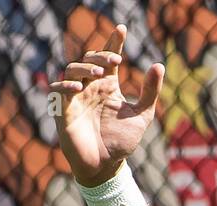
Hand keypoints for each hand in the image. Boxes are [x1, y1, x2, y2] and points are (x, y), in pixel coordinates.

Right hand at [50, 24, 164, 187]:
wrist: (106, 166)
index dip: (113, 42)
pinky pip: (57, 91)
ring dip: (84, 68)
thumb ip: (149, 92)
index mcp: (107, 86)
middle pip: (89, 60)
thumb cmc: (121, 141)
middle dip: (101, 56)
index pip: (108, 58)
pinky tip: (79, 88)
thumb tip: (159, 65)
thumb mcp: (142, 116)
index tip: (122, 29)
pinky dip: (65, 86)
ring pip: (72, 70)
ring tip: (99, 73)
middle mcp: (89, 88)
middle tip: (115, 60)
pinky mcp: (63, 111)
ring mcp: (75, 98)